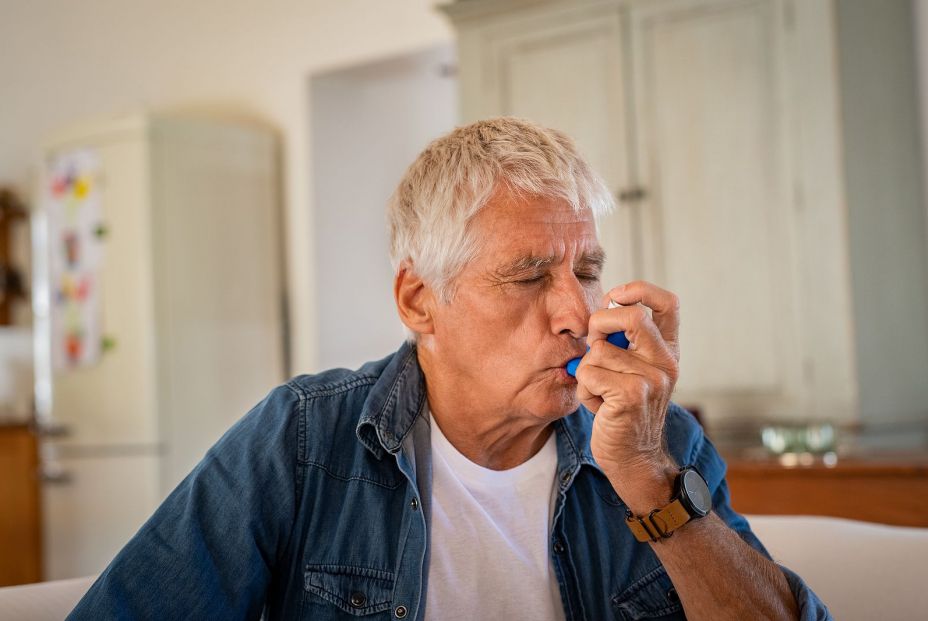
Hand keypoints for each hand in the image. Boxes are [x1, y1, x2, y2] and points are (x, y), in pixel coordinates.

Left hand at [575, 280, 681, 511]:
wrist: (635, 458)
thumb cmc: (623, 410)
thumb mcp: (631, 371)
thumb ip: (623, 341)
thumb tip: (603, 307)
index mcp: (667, 351)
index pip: (668, 303)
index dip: (639, 290)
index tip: (616, 297)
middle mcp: (666, 362)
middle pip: (632, 316)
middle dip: (600, 324)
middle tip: (595, 346)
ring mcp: (652, 379)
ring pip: (599, 350)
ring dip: (588, 371)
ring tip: (601, 392)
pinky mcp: (632, 395)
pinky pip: (590, 373)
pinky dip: (585, 389)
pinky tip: (599, 405)